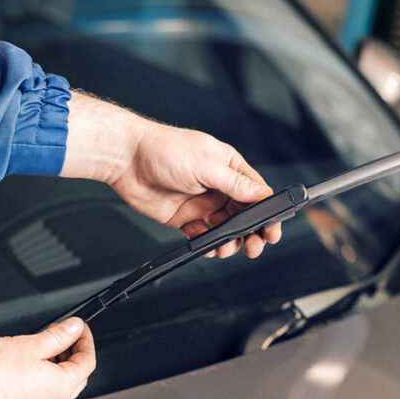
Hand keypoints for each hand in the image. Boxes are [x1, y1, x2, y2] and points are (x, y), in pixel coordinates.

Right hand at [0, 318, 94, 398]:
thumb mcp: (30, 344)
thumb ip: (57, 335)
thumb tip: (74, 328)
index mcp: (63, 385)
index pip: (88, 360)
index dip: (85, 340)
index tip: (79, 329)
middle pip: (77, 375)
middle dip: (72, 353)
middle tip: (61, 336)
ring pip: (60, 387)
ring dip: (57, 367)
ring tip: (41, 350)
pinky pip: (44, 396)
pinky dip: (44, 381)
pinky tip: (29, 369)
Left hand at [60, 91, 280, 258]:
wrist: (126, 159)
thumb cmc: (164, 150)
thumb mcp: (206, 165)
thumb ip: (235, 183)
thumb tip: (262, 194)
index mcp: (229, 167)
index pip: (256, 193)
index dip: (267, 212)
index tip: (272, 230)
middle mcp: (218, 185)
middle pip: (244, 214)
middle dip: (252, 232)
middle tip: (254, 247)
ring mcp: (201, 202)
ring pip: (225, 228)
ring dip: (230, 241)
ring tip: (227, 248)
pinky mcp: (184, 217)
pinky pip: (202, 235)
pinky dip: (208, 244)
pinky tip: (209, 247)